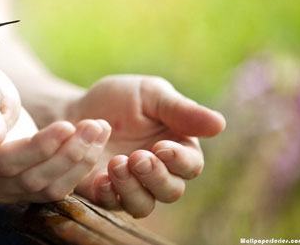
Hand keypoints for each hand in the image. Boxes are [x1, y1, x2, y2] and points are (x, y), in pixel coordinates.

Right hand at [0, 66, 110, 202]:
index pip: (5, 161)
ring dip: (79, 163)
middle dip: (67, 154)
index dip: (39, 147)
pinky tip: (95, 144)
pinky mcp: (24, 192)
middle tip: (94, 127)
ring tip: (100, 132)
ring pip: (48, 189)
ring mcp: (3, 192)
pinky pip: (56, 188)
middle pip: (30, 180)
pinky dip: (79, 169)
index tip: (68, 125)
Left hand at [67, 75, 225, 217]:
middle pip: (170, 191)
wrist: (78, 110)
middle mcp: (157, 172)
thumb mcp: (150, 94)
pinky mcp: (104, 192)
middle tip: (138, 157)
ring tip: (117, 163)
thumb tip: (220, 124)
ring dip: (133, 189)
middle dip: (156, 177)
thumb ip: (180, 110)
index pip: (190, 165)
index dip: (180, 160)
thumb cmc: (119, 99)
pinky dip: (109, 194)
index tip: (161, 147)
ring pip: (143, 205)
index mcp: (175, 148)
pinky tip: (101, 178)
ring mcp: (130, 186)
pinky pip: (112, 205)